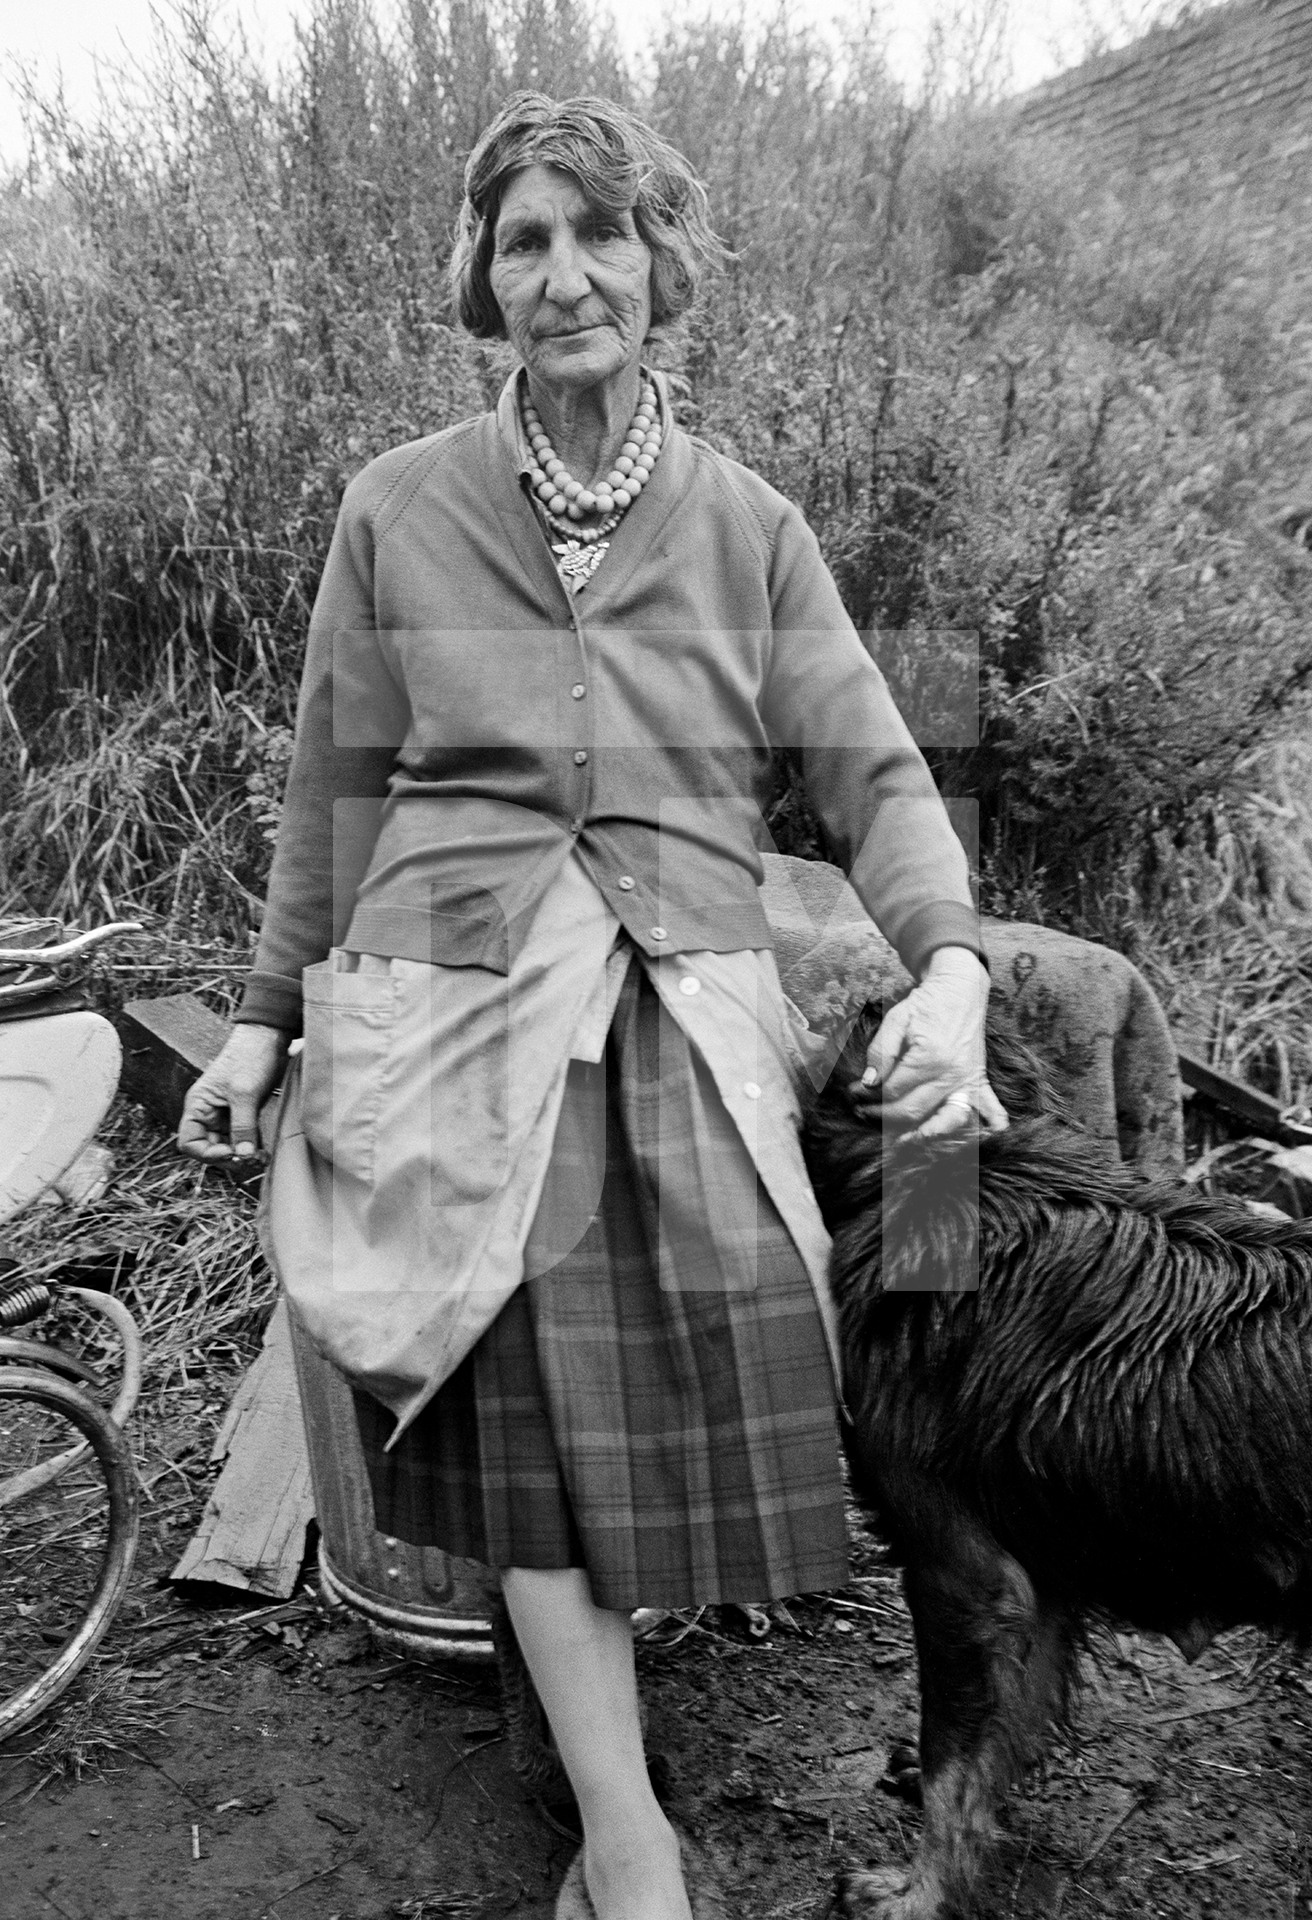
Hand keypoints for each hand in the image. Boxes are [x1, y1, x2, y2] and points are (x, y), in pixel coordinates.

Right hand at [177, 1024, 290, 1162]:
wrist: (269, 1037)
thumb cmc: (249, 1057)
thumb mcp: (244, 1093)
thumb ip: (242, 1126)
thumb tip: (243, 1156)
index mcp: (198, 1106)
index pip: (189, 1142)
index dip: (206, 1154)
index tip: (230, 1153)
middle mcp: (209, 1113)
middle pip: (211, 1149)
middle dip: (230, 1158)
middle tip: (253, 1159)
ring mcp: (227, 1115)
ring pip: (230, 1146)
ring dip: (244, 1156)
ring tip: (262, 1157)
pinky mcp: (245, 1114)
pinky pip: (244, 1138)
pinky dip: (253, 1147)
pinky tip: (265, 1151)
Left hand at [849, 947, 1007, 1138]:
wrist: (960, 990)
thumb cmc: (927, 1004)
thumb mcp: (896, 1020)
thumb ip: (881, 1052)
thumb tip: (869, 1083)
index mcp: (930, 1058)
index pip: (892, 1090)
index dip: (867, 1094)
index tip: (853, 1092)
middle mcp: (953, 1075)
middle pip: (912, 1110)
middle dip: (882, 1115)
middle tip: (862, 1111)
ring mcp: (969, 1080)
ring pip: (945, 1121)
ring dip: (922, 1134)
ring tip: (899, 1140)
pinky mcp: (979, 1080)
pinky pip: (990, 1110)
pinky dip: (988, 1127)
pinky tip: (973, 1143)